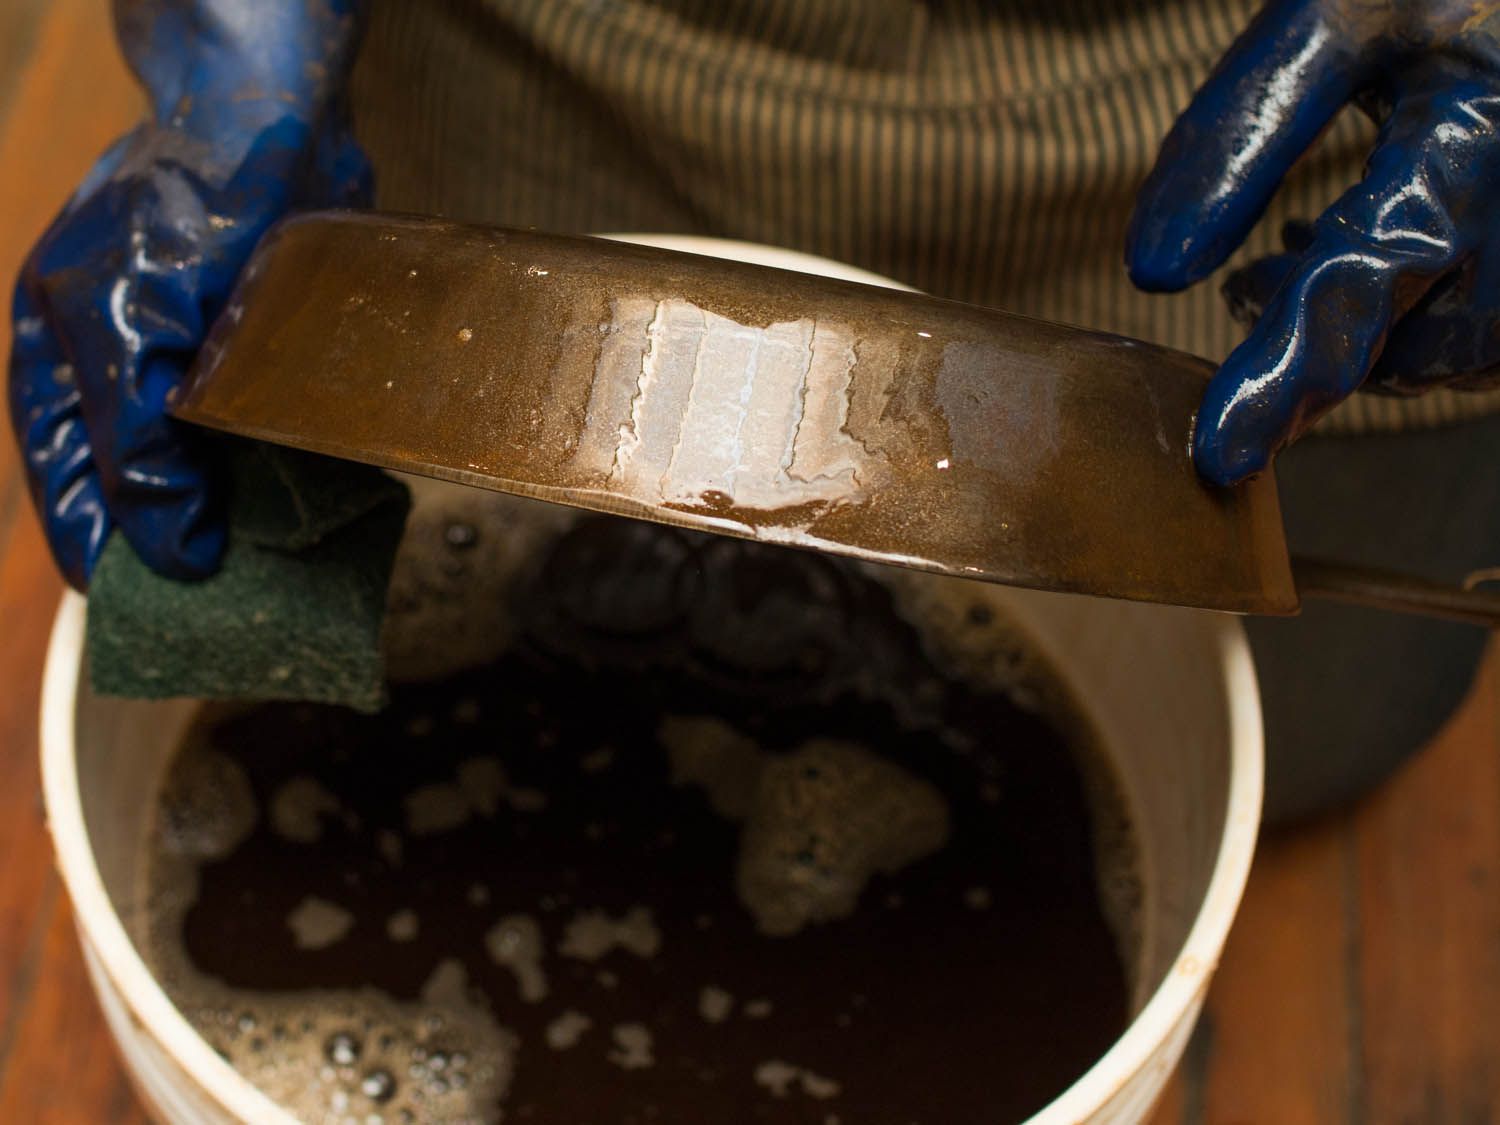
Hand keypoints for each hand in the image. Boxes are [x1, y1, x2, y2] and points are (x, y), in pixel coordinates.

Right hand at [8, 0, 367, 587]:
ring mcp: (189, 359)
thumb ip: (139, 431)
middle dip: (166, 543)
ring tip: (263, 573)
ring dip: (233, 520)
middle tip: (212, 600)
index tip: (161, 595)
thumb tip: (168, 536)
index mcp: (68, 355)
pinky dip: (285, 477)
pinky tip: (314, 511)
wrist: (277, 122)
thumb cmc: (194, 197)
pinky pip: (266, 439)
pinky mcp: (257, 356)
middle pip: (134, 484)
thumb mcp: (136, 316)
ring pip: (204, 471)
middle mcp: (123, 363)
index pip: (76, 479)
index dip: (111, 544)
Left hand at [1127, 0, 1499, 484]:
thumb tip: (1150, 273)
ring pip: (1441, 357)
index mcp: (1470, 141)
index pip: (1359, 289)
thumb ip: (1240, 136)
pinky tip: (1368, 262)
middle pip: (1399, 345)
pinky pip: (1481, 342)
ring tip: (1297, 259)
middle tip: (1245, 292)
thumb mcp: (1334, 23)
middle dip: (1303, 351)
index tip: (1220, 459)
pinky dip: (1409, 323)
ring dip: (1356, 335)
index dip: (1281, 382)